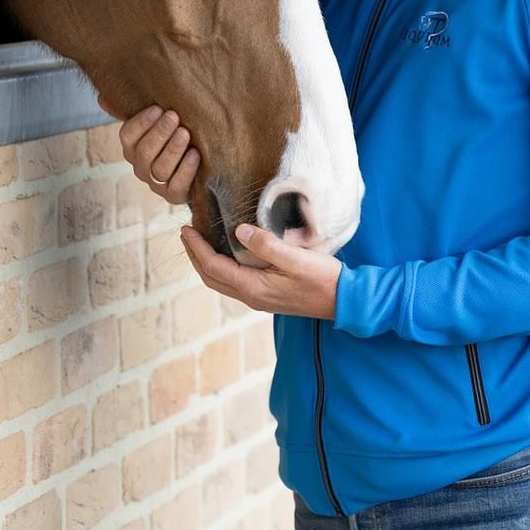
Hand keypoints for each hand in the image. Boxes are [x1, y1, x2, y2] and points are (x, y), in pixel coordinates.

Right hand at [107, 98, 199, 205]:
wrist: (198, 162)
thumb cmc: (174, 135)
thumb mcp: (157, 121)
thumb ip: (134, 109)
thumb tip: (100, 98)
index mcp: (132, 148)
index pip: (128, 136)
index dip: (141, 122)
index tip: (157, 108)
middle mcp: (141, 167)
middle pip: (145, 152)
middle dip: (159, 133)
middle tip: (174, 116)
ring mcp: (157, 184)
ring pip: (160, 169)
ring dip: (173, 149)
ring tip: (185, 133)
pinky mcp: (174, 195)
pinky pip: (177, 185)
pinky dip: (186, 170)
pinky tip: (195, 154)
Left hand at [180, 223, 341, 319]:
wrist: (343, 300)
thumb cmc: (321, 278)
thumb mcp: (294, 257)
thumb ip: (265, 245)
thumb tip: (237, 230)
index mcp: (253, 287)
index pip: (214, 266)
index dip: (197, 248)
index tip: (186, 229)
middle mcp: (251, 296)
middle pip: (212, 277)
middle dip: (196, 255)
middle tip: (187, 233)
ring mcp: (259, 297)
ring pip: (222, 280)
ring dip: (207, 262)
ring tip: (201, 241)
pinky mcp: (267, 295)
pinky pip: (234, 280)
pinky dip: (223, 265)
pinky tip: (229, 252)